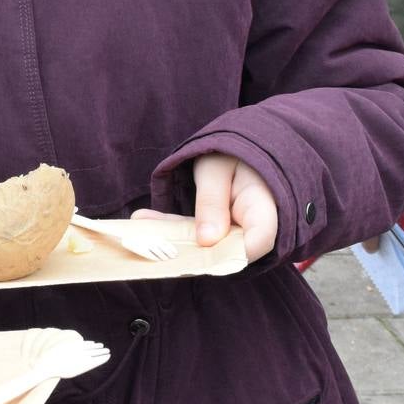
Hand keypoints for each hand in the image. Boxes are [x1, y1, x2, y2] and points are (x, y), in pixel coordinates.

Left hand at [133, 153, 278, 260]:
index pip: (259, 240)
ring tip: (140, 227)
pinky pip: (194, 235)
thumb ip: (212, 203)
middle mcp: (253, 226)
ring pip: (206, 246)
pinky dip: (171, 229)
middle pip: (230, 250)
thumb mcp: (216, 170)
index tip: (200, 247)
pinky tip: (142, 218)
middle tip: (155, 242)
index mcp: (263, 205)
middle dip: (191, 250)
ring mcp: (235, 231)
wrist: (231, 150)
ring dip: (174, 239)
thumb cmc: (230, 154)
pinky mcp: (216, 231)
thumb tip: (207, 241)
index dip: (233, 253)